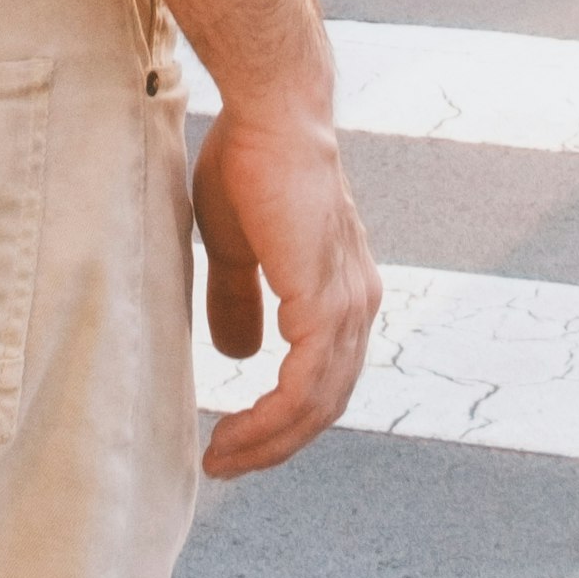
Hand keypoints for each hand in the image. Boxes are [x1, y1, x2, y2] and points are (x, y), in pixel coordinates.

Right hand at [191, 100, 378, 477]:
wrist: (271, 114)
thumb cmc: (252, 161)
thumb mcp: (237, 244)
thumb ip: (239, 298)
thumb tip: (238, 355)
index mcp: (342, 290)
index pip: (322, 376)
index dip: (279, 415)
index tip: (232, 436)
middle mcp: (357, 304)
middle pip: (324, 403)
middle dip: (272, 443)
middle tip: (223, 463)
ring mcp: (347, 307)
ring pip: (316, 406)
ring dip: (266, 441)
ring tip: (220, 457)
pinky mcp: (327, 305)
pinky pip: (304, 388)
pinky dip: (270, 421)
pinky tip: (234, 432)